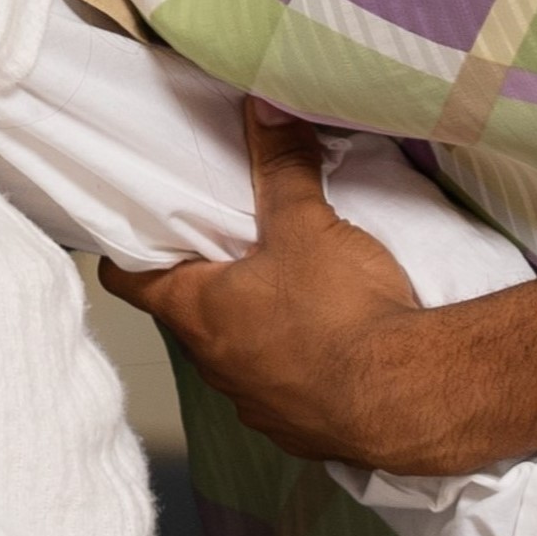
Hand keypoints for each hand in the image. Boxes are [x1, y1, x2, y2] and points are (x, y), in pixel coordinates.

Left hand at [103, 104, 438, 462]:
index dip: (128, 252)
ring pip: (237, 353)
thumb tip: (264, 107)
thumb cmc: (340, 313)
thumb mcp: (307, 224)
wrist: (407, 399)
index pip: (129, 282)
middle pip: (187, 314)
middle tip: (224, 243)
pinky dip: (296, 362)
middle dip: (202, 280)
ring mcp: (256, 402)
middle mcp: (215, 364)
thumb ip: (281, 164)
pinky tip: (326, 340)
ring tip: (283, 288)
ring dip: (252, 325)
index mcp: (197, 313)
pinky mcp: (301, 428)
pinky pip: (285, 387)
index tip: (136, 231)